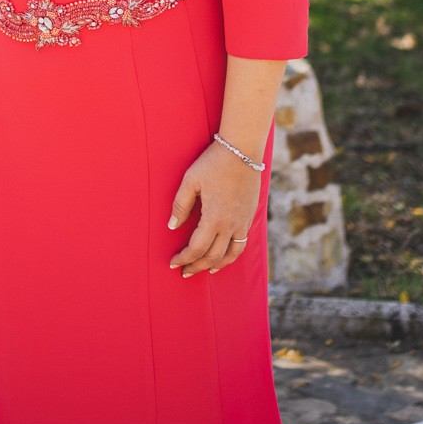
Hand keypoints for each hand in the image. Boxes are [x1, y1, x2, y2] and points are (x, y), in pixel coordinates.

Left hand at [166, 141, 262, 278]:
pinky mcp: (250, 216)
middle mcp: (230, 224)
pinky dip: (232, 255)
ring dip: (216, 265)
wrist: (242, 150)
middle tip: (184, 272)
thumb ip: (181, 205)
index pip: (197, 247)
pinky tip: (224, 256)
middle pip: (213, 256)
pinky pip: (242, 243)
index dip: (184, 258)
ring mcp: (243, 222)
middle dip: (197, 266)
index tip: (173, 263)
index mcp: (214, 217)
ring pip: (231, 254)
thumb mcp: (191, 181)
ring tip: (205, 270)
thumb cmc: (213, 163)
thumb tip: (172, 226)